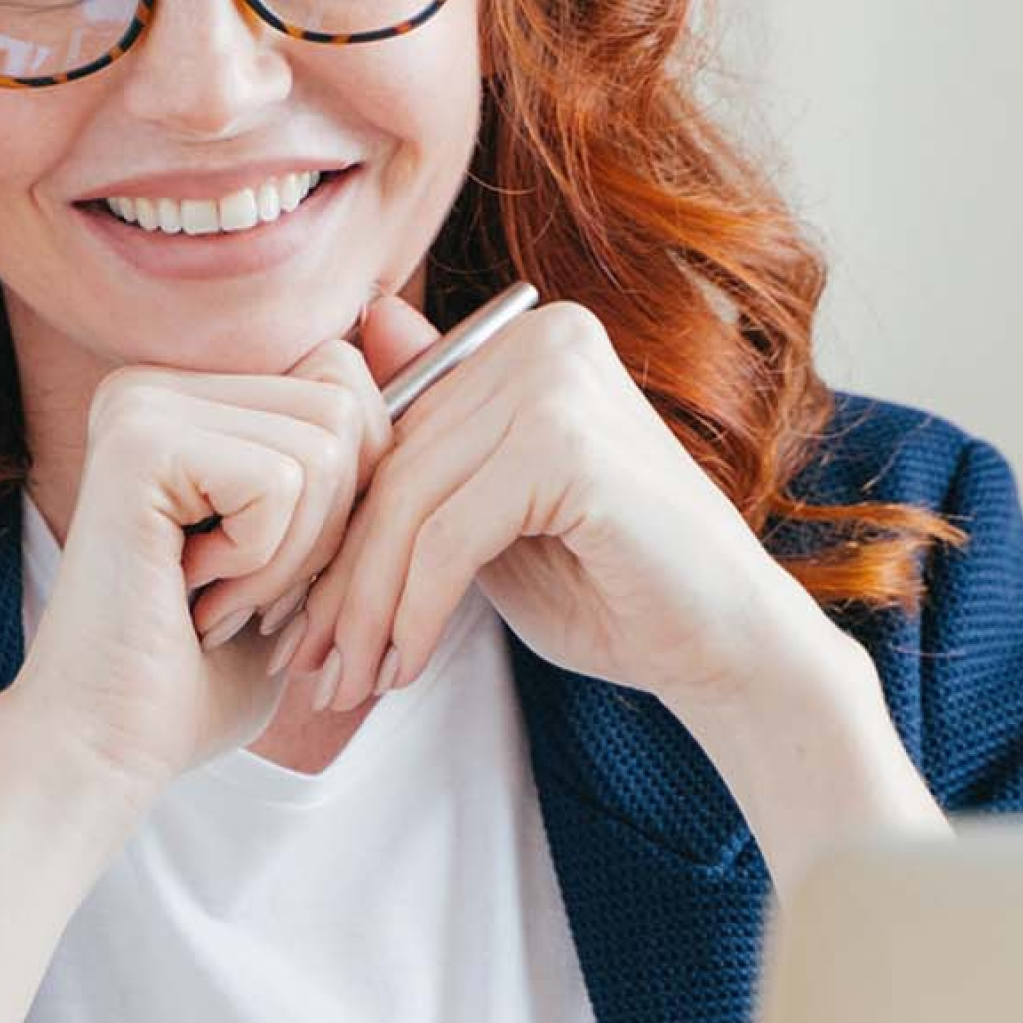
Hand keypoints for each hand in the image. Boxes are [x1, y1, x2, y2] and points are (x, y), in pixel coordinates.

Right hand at [4, 326, 392, 802]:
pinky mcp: (138, 445)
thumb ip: (346, 459)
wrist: (107, 748)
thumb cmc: (202, 671)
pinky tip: (195, 597)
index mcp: (187, 396)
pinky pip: (281, 483)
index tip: (275, 571)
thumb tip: (413, 339)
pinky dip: (262, 564)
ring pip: (323, 446)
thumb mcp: (300, 552)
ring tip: (218, 600)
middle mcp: (154, 384)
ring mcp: (140, 405)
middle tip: (248, 593)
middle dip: (330, 526)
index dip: (351, 492)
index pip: (343, 379)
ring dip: (294, 555)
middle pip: (343, 405)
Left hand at [202, 290, 841, 715]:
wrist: (728, 646)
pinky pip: (447, 538)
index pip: (392, 433)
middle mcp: (542, 340)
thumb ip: (428, 460)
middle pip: (392, 468)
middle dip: (339, 580)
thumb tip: (336, 376)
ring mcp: (557, 382)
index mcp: (526, 341)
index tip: (295, 616)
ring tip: (345, 682)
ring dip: (366, 610)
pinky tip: (403, 667)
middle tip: (304, 663)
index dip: (335, 531)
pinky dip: (414, 612)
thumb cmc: (610, 586)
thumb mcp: (488, 520)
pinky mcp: (567, 445)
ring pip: (408, 507)